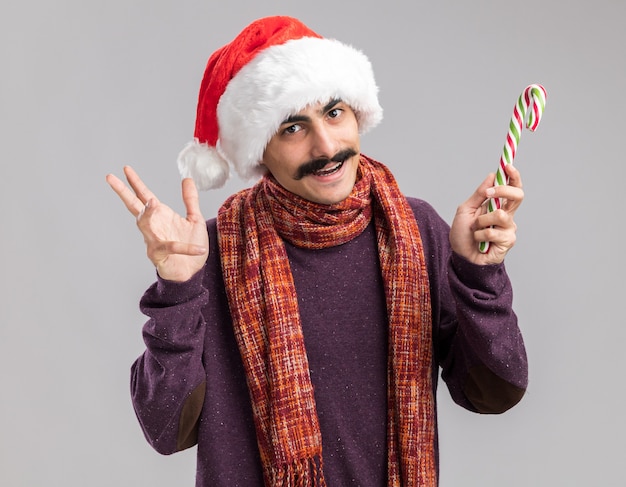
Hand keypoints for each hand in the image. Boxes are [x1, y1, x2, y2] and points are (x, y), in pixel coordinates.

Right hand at [106, 166, 208, 281]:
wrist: (193, 271)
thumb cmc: (190, 245)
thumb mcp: (194, 219)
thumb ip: (190, 200)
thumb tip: (187, 178)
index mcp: (160, 215)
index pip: (144, 196)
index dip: (135, 183)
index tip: (126, 169)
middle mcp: (153, 226)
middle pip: (134, 207)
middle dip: (123, 192)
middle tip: (111, 177)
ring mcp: (153, 240)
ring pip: (144, 224)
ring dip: (147, 214)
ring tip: (153, 202)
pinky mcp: (160, 256)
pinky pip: (170, 248)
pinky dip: (185, 248)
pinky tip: (197, 248)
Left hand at [449, 164, 523, 264]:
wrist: (460, 256)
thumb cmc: (462, 234)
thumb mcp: (465, 209)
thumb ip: (479, 194)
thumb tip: (492, 175)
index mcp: (498, 205)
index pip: (512, 187)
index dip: (513, 176)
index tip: (507, 165)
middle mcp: (507, 215)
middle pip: (518, 195)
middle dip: (503, 190)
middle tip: (488, 194)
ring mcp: (509, 229)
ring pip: (500, 215)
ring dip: (481, 221)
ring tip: (475, 230)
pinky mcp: (507, 242)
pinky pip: (493, 232)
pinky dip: (480, 235)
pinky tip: (479, 241)